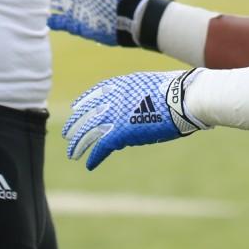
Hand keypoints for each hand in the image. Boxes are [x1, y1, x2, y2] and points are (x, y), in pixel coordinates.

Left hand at [63, 69, 206, 170]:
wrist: (182, 97)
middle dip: (75, 124)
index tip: (77, 108)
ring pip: (88, 132)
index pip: (96, 92)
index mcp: (121, 84)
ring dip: (78, 144)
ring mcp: (115, 115)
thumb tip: (142, 103)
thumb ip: (140, 93)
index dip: (84, 102)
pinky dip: (94, 156)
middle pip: (87, 113)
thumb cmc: (177, 90)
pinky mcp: (120, 133)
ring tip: (72, 154)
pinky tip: (88, 164)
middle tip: (66, 133)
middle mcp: (113, 98)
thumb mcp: (153, 84)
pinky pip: (101, 147)